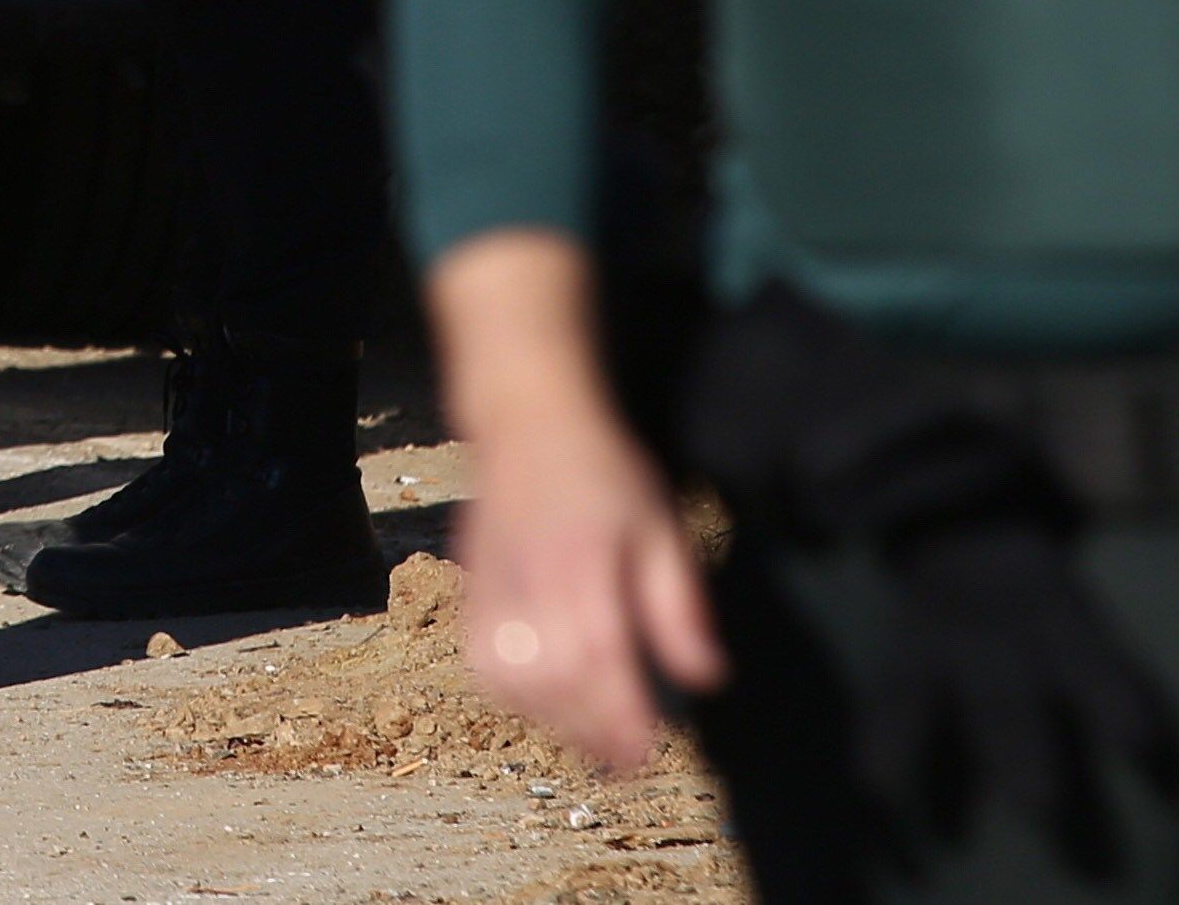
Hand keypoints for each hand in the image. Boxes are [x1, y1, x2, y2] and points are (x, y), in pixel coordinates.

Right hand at [454, 399, 725, 774]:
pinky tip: (543, 703)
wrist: (529, 420)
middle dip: (590, 729)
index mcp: (584, 557)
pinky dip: (510, 694)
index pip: (598, 651)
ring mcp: (494, 583)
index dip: (619, 711)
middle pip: (553, 675)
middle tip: (626, 759)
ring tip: (589, 737)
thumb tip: (706, 676)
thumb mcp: (662, 526)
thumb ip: (680, 605)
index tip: (645, 752)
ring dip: (550, 719)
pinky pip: (481, 661)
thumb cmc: (603, 471)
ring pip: (510, 676)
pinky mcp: (471, 588)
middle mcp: (532, 574)